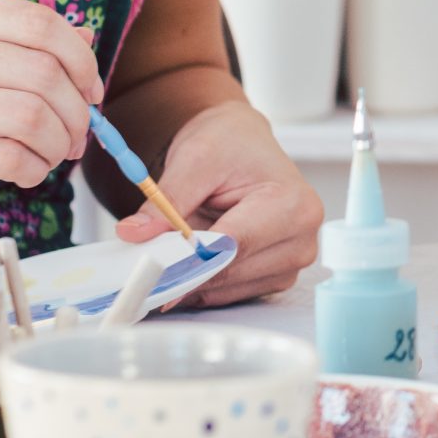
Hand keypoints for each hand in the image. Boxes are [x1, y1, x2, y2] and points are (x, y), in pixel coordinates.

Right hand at [0, 0, 103, 214]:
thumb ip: (0, 40)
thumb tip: (83, 40)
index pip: (38, 22)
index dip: (79, 57)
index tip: (90, 87)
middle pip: (43, 72)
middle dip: (77, 109)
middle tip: (78, 133)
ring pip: (31, 115)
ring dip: (58, 141)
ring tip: (52, 154)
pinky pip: (7, 157)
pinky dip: (32, 168)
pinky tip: (25, 171)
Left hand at [114, 100, 322, 306]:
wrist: (241, 143)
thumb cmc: (230, 145)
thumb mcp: (194, 160)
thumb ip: (167, 200)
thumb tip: (137, 233)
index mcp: (293, 203)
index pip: (237, 245)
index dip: (191, 260)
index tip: (153, 270)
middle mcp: (301, 238)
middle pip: (231, 272)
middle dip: (186, 268)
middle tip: (148, 262)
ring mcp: (291, 262)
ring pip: (227, 289)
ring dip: (195, 277)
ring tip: (180, 245)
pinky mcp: (276, 277)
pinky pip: (230, 294)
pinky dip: (204, 282)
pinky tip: (193, 259)